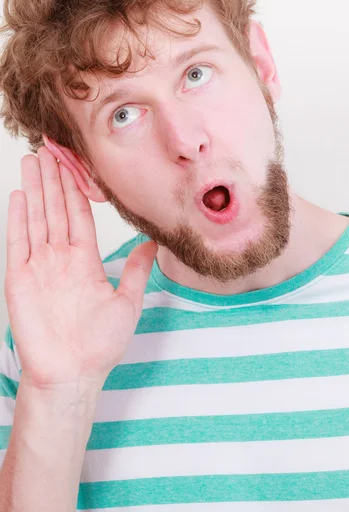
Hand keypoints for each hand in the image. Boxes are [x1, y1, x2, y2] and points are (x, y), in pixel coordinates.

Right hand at [4, 146, 156, 390]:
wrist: (73, 374)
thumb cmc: (99, 345)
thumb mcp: (127, 301)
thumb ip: (137, 270)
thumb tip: (155, 244)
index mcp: (85, 261)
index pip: (80, 214)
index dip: (77, 188)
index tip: (75, 164)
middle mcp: (62, 258)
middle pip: (56, 208)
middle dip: (54, 179)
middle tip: (50, 148)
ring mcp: (40, 266)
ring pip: (38, 217)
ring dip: (36, 189)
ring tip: (34, 161)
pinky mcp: (21, 278)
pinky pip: (19, 241)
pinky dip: (19, 218)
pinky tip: (19, 195)